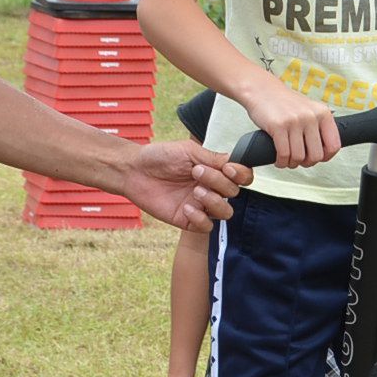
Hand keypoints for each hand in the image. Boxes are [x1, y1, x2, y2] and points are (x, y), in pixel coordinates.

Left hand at [108, 140, 246, 231]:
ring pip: (226, 212)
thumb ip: (214, 157)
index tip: (229, 169)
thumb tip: (235, 162)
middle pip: (234, 192)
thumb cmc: (160, 157)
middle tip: (197, 172)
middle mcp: (212, 188)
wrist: (134, 171)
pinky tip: (186, 208)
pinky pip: (206, 226)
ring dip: (215, 201)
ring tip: (195, 192)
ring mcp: (201, 205)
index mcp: (214, 170)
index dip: (242, 174)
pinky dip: (200, 218)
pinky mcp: (189, 220)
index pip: (242, 176)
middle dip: (219, 182)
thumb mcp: (189, 150)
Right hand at [235, 81, 341, 167]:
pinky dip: (281, 162)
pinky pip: (284, 154)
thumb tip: (325, 153)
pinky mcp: (278, 126)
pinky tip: (278, 159)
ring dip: (291, 163)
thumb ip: (319, 128)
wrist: (261, 89)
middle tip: (298, 160)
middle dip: (306, 163)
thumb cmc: (284, 103)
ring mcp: (295, 121)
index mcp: (323, 113)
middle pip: (316, 156)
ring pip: (299, 157)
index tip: (316, 158)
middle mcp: (311, 116)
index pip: (334, 145)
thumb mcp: (309, 110)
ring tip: (286, 159)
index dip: (325, 157)